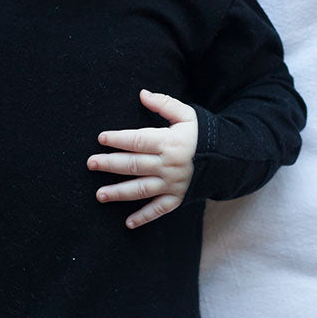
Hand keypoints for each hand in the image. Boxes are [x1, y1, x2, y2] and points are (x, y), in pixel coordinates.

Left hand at [88, 90, 197, 228]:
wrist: (225, 158)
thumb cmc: (200, 133)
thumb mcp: (186, 114)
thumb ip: (164, 104)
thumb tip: (142, 94)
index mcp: (169, 142)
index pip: (139, 140)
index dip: (119, 139)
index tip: (101, 138)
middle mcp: (168, 165)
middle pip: (134, 165)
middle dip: (110, 164)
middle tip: (91, 163)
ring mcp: (172, 184)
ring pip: (141, 189)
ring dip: (119, 192)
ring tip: (99, 194)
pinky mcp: (177, 198)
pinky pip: (159, 210)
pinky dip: (144, 217)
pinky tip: (128, 223)